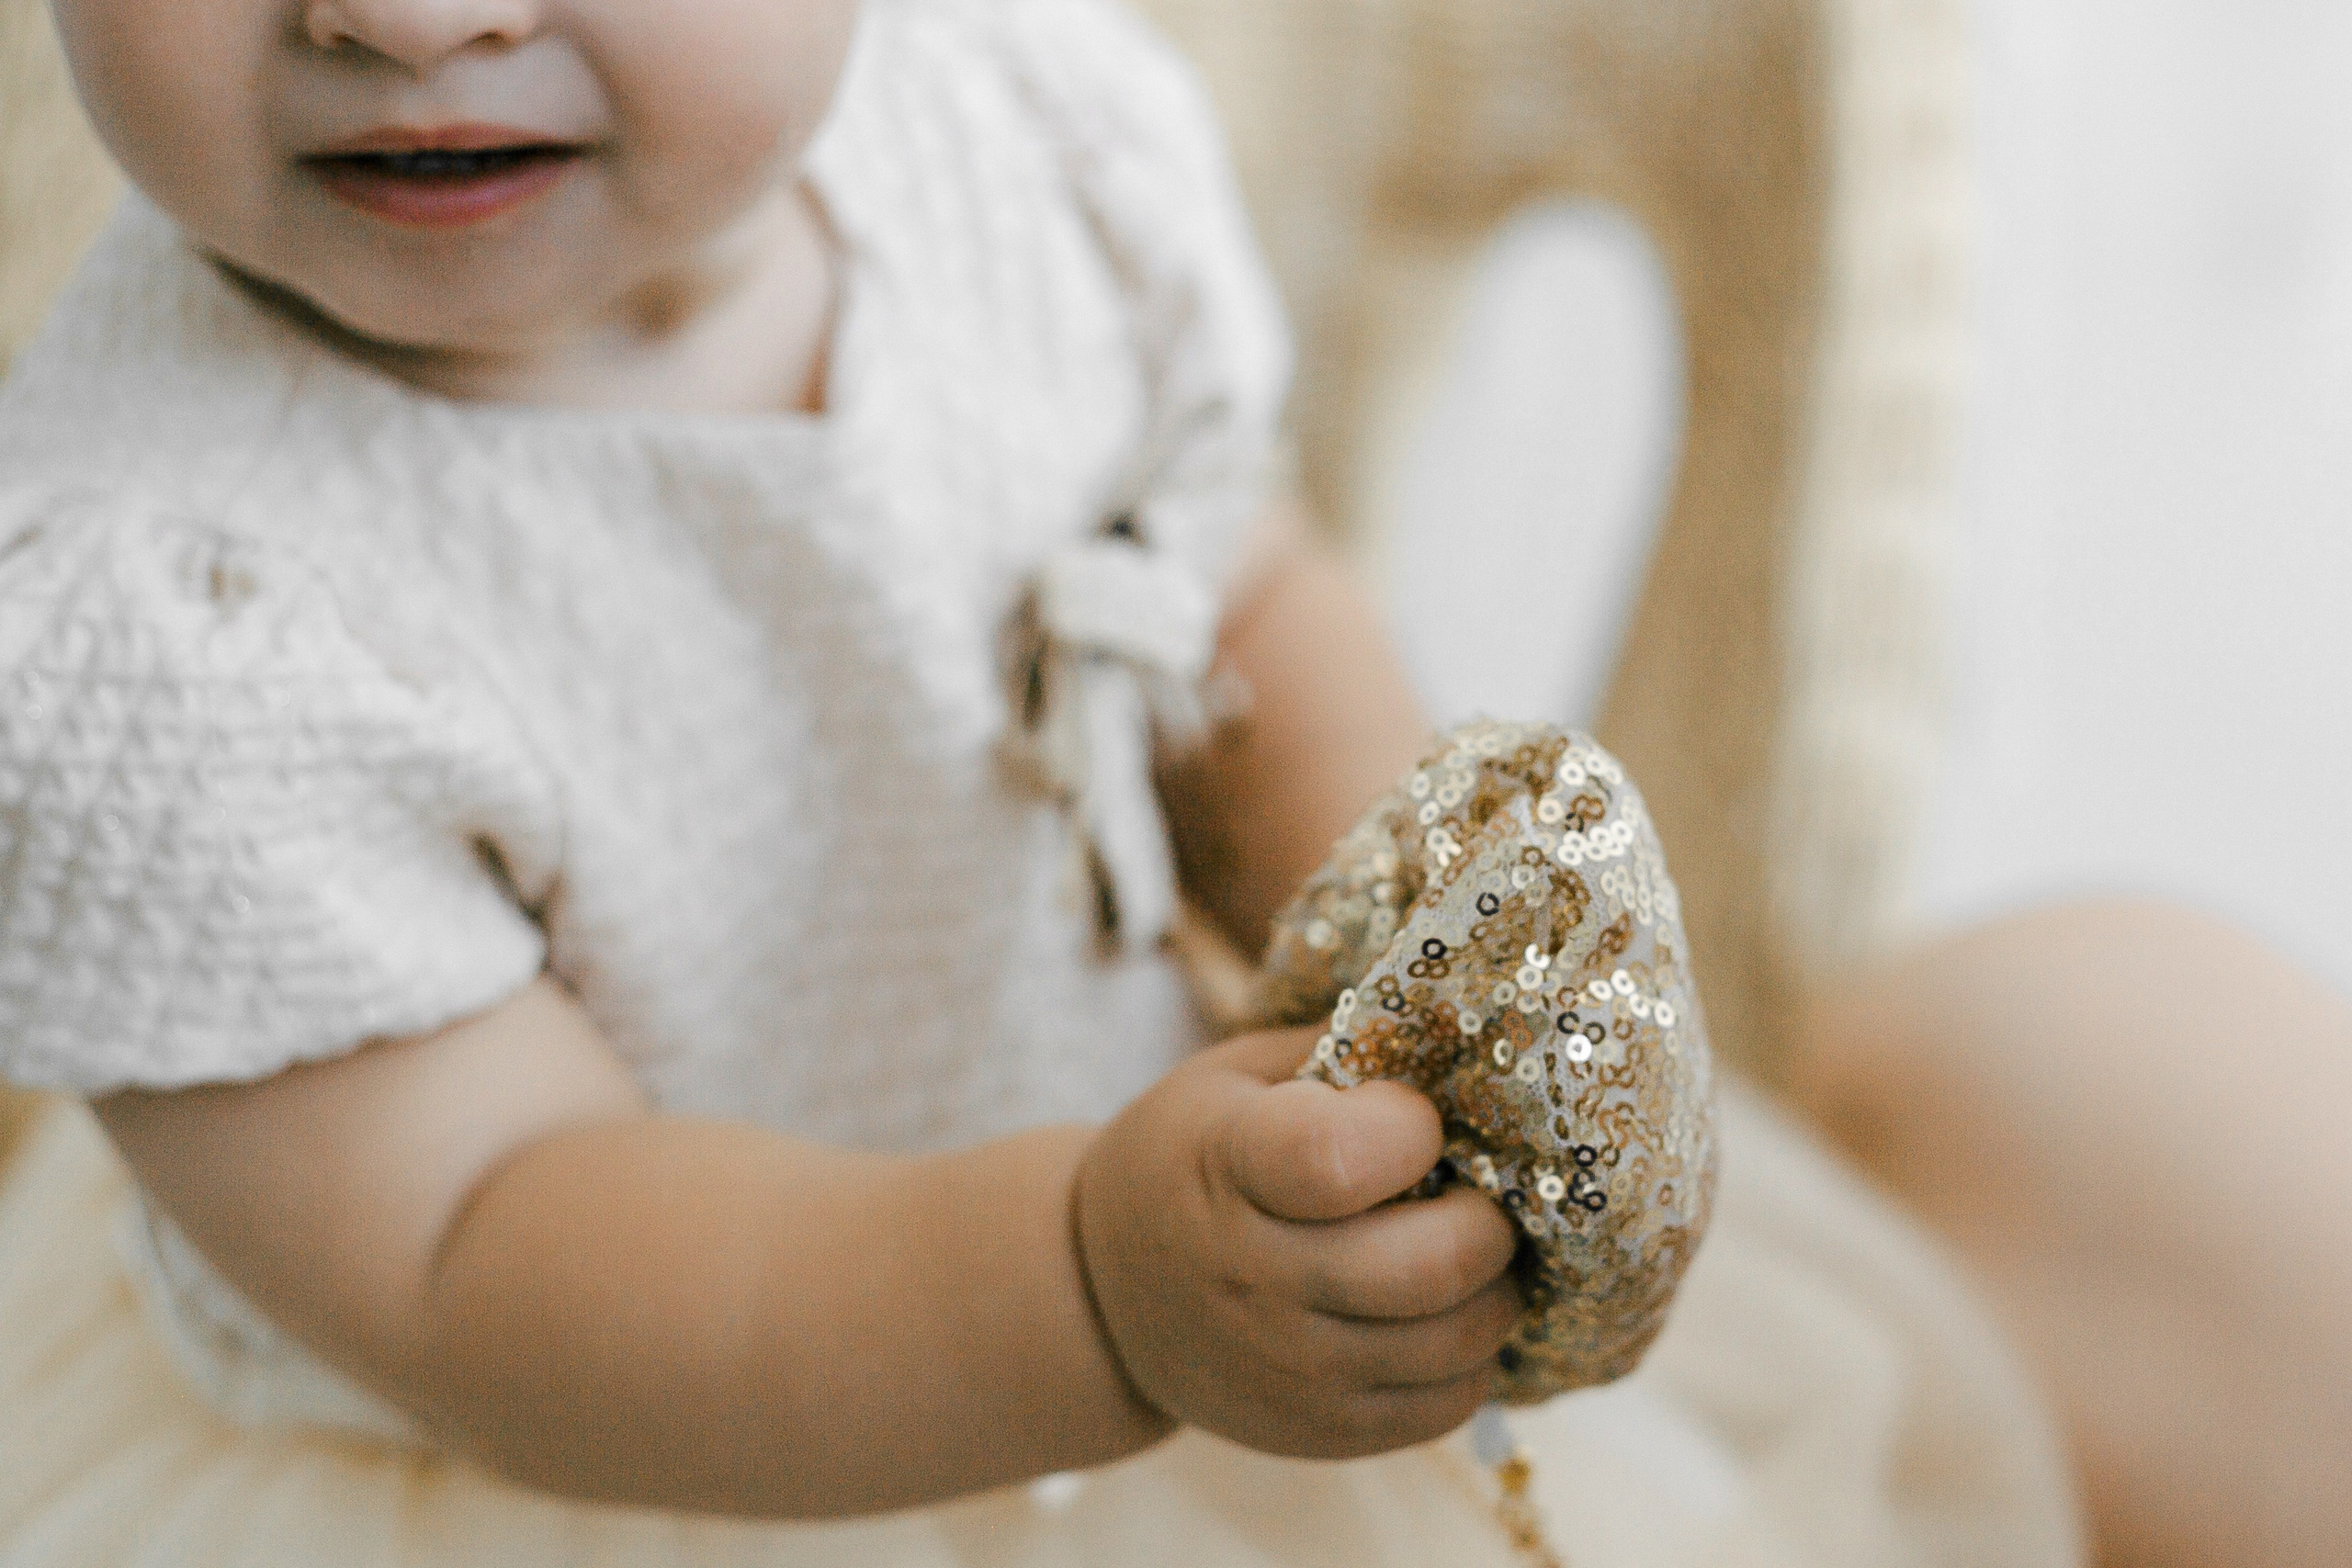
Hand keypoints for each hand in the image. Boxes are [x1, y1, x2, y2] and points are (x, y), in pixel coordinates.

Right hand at [1073, 1026, 1521, 1458]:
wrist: (1101, 1298)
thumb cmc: (1188, 1158)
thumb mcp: (1233, 1078)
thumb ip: (1340, 1050)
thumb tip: (1464, 1024)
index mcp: (1224, 1163)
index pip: (1337, 1160)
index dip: (1408, 1130)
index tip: (1411, 1119)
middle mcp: (1252, 1277)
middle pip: (1429, 1267)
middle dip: (1489, 1223)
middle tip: (1478, 1200)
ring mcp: (1285, 1368)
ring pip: (1454, 1344)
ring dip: (1494, 1294)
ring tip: (1471, 1258)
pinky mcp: (1316, 1433)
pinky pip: (1442, 1408)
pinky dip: (1469, 1360)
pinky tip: (1441, 1318)